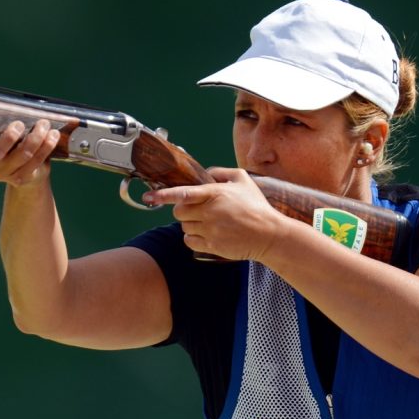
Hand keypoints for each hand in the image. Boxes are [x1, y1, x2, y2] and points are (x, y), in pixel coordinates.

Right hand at [0, 119, 60, 188]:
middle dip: (9, 137)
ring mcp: (7, 175)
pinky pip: (37, 162)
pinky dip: (47, 147)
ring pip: (23, 156)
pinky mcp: (24, 179)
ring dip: (36, 139)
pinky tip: (53, 137)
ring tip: (44, 124)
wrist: (27, 175)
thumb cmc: (11, 147)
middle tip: (19, 124)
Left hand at [143, 168, 289, 261]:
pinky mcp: (212, 246)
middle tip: (198, 210)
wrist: (269, 234)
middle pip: (179, 212)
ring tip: (209, 222)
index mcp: (216, 194)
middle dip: (183, 210)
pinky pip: (189, 241)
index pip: (184, 193)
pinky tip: (206, 234)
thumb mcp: (243, 180)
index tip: (149, 197)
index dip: (164, 195)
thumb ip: (221, 173)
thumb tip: (204, 175)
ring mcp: (210, 230)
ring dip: (191, 224)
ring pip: (184, 226)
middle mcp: (210, 212)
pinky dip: (193, 238)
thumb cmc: (256, 206)